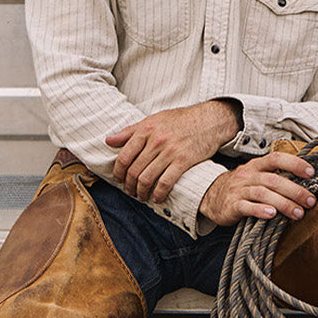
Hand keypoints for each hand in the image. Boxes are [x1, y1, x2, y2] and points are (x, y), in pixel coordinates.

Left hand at [105, 99, 240, 202]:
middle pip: (134, 171)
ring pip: (147, 179)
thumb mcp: (153, 119)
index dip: (118, 172)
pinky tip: (157, 198)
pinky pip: (166, 183)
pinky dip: (158, 194)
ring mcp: (170, 151)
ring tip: (141, 196)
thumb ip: (130, 131)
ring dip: (141, 192)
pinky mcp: (183, 161)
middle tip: (130, 191)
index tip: (118, 179)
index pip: (124, 156)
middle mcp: (156, 141)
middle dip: (129, 186)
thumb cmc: (180, 120)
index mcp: (146, 130)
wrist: (208, 120)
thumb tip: (108, 140)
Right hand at [198, 153, 317, 226]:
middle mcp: (248, 175)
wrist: (211, 197)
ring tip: (298, 213)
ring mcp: (239, 190)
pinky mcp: (232, 206)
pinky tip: (272, 215)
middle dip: (295, 191)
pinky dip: (260, 210)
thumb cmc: (241, 187)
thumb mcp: (256, 176)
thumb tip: (306, 184)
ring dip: (283, 204)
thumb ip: (276, 177)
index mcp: (256, 165)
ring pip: (263, 194)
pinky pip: (246, 207)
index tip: (311, 173)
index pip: (277, 158)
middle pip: (274, 180)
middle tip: (310, 201)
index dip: (295, 164)